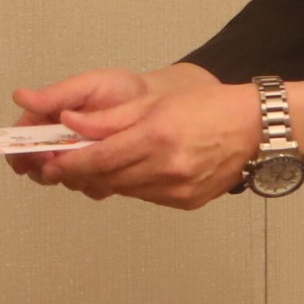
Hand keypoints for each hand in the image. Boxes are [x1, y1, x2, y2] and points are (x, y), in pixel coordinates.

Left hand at [7, 63, 216, 181]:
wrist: (252, 130)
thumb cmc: (206, 107)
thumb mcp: (153, 101)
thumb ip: (109, 117)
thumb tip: (70, 123)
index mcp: (157, 136)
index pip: (99, 157)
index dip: (70, 162)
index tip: (51, 161)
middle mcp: (167, 167)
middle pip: (108, 178)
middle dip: (81, 173)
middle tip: (63, 164)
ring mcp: (178, 189)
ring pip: (125, 189)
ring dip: (105, 179)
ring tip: (96, 164)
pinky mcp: (185, 201)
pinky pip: (146, 196)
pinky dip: (132, 184)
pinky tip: (133, 169)